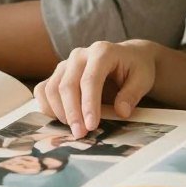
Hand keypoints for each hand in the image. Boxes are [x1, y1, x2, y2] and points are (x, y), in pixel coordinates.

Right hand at [34, 40, 157, 138]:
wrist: (128, 57)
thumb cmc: (136, 68)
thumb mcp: (143, 79)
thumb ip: (132, 94)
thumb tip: (121, 112)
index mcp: (102, 52)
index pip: (90, 79)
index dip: (89, 104)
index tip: (91, 126)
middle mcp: (80, 55)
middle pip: (67, 85)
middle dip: (72, 113)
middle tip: (80, 135)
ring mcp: (66, 63)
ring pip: (52, 88)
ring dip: (59, 113)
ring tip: (74, 129)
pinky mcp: (58, 73)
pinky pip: (43, 89)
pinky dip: (47, 106)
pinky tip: (60, 120)